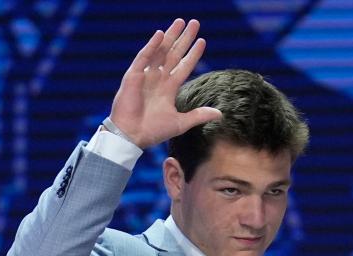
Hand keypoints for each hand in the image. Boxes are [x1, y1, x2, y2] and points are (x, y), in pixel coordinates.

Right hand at [108, 18, 221, 148]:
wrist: (132, 136)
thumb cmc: (152, 131)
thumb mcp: (180, 123)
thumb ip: (199, 116)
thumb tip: (220, 114)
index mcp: (168, 89)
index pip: (184, 66)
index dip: (193, 54)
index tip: (202, 41)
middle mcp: (158, 79)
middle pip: (174, 54)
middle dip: (184, 38)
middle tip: (194, 23)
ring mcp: (146, 76)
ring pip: (160, 51)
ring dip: (170, 36)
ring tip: (180, 22)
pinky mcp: (133, 76)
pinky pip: (144, 57)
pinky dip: (152, 46)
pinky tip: (161, 34)